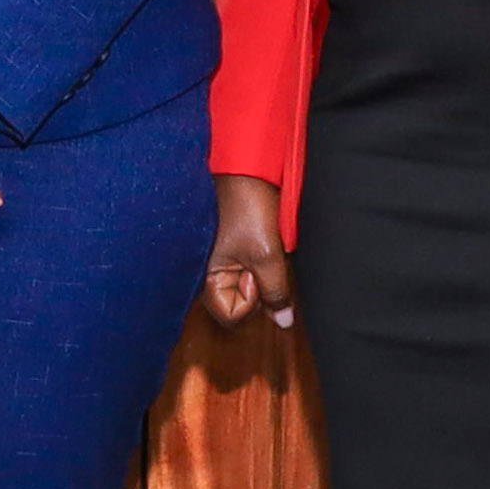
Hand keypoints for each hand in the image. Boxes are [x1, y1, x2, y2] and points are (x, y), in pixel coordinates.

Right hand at [198, 172, 294, 329]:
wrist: (245, 167)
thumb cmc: (246, 206)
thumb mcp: (266, 254)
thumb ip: (275, 292)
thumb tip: (284, 322)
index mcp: (205, 277)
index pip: (232, 315)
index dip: (252, 298)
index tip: (254, 270)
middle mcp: (209, 272)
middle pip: (242, 301)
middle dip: (259, 282)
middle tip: (258, 253)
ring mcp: (221, 260)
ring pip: (251, 283)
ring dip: (263, 268)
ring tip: (260, 240)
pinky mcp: (232, 247)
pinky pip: (253, 265)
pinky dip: (262, 256)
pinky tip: (260, 235)